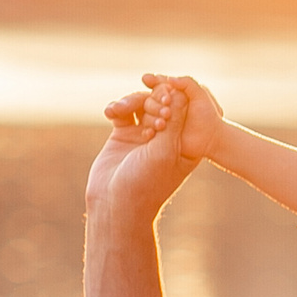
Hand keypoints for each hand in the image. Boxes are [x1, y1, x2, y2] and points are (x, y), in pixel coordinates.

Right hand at [86, 99, 200, 220]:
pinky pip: (122, 113)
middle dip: (153, 101)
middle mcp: (166, 138)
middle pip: (162, 105)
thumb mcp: (165, 150)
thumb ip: (173, 121)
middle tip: (149, 106)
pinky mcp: (123, 135)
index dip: (175, 99)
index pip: (184, 113)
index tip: (167, 94)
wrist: (116, 204)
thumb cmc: (146, 182)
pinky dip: (116, 108)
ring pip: (141, 105)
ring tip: (122, 108)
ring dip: (132, 102)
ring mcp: (144, 135)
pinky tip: (111, 112)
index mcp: (185, 144)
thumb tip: (180, 93)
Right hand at [138, 73, 227, 161]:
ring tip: (167, 115)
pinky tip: (155, 125)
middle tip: (167, 101)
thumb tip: (170, 79)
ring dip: (153, 111)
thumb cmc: (209, 116)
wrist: (212, 139)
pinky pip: (148, 127)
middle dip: (155, 98)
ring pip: (147, 111)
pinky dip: (148, 126)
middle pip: (151, 97)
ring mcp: (162, 118)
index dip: (153, 81)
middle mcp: (166, 105)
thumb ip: (187, 83)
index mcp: (175, 93)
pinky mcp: (160, 132)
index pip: (160, 84)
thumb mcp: (201, 95)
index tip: (146, 79)